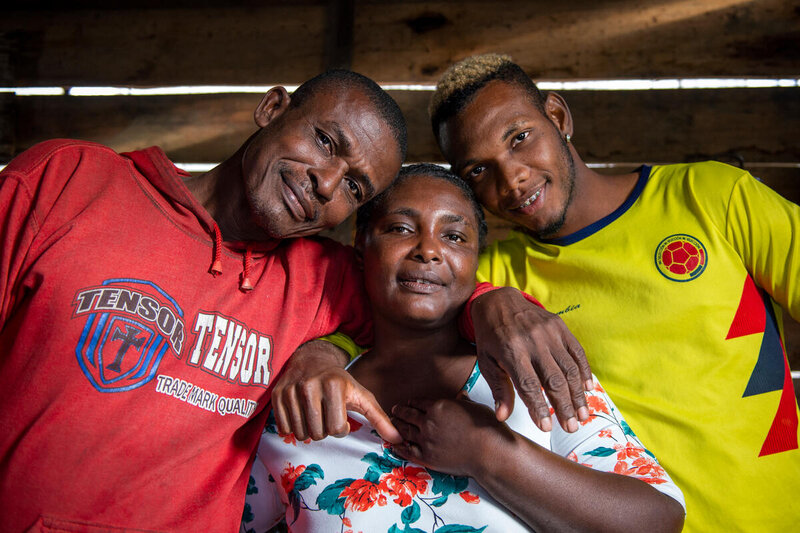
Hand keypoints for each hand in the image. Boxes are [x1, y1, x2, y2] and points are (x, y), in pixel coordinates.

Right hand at [271, 340, 400, 442]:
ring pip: (300, 433)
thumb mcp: (362, 396)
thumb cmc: (341, 382)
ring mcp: (291, 389)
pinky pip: (283, 428)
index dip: (340, 429)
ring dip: (309, 430)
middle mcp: (310, 385)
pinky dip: (292, 428)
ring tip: (314, 414)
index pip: (336, 430)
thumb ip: (380, 419)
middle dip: (324, 430)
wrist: (312, 360)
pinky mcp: (277, 394)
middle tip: (326, 414)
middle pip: (317, 433)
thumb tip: (399, 440)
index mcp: (334, 385)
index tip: (340, 416)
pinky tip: (300, 413)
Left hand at [391, 396, 508, 477]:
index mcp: (439, 406)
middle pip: (408, 415)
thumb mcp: (474, 407)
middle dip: (399, 412)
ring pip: (405, 431)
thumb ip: (462, 401)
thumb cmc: (486, 428)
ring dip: (396, 426)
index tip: (407, 403)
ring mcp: (426, 440)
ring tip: (392, 424)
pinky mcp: (427, 457)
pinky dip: (398, 446)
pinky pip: (407, 450)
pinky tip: (393, 444)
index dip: (411, 402)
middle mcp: (428, 422)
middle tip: (394, 411)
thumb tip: (461, 396)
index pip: (418, 402)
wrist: (490, 452)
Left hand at [471, 287, 590, 431]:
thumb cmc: (490, 337)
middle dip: (564, 406)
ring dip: (578, 394)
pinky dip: (584, 371)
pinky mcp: (559, 326)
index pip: (528, 385)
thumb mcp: (486, 362)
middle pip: (553, 380)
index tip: (546, 427)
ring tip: (582, 415)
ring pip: (569, 368)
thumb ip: (498, 389)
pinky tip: (587, 389)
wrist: (498, 301)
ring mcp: (548, 332)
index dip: (538, 407)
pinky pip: (577, 352)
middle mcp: (532, 341)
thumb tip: (502, 417)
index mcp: (510, 351)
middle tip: (571, 427)